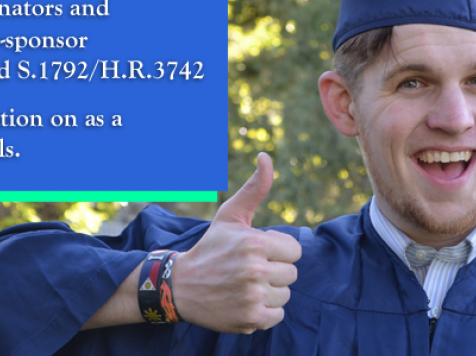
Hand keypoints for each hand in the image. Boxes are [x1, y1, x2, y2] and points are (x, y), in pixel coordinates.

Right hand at [173, 153, 301, 333]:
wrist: (181, 286)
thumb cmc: (211, 247)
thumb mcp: (230, 216)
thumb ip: (255, 188)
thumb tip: (266, 157)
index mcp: (255, 243)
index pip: (294, 251)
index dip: (278, 251)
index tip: (257, 253)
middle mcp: (255, 270)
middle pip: (291, 274)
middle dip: (274, 271)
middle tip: (247, 270)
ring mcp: (253, 297)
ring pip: (285, 295)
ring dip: (269, 292)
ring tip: (244, 286)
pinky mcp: (251, 319)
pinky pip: (278, 315)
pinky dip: (264, 311)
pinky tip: (244, 301)